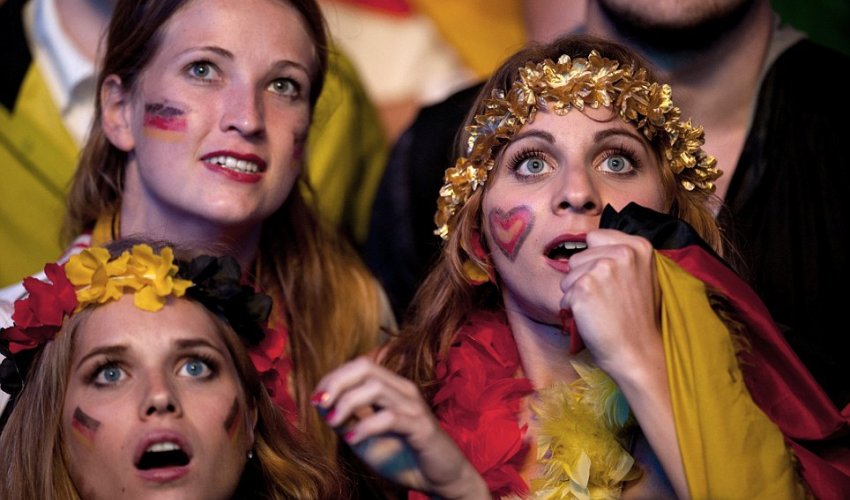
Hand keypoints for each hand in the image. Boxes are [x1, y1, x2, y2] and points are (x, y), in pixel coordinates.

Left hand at [313, 356, 489, 499]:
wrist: (439, 478)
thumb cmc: (402, 456)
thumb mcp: (364, 438)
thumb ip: (345, 420)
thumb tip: (320, 404)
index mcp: (391, 387)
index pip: (359, 366)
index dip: (333, 377)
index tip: (316, 398)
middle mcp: (403, 390)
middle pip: (365, 367)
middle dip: (337, 381)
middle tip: (319, 402)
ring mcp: (413, 407)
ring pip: (376, 388)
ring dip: (348, 402)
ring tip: (333, 421)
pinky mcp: (421, 428)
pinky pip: (390, 418)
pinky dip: (366, 427)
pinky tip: (352, 439)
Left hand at [559, 229, 661, 377]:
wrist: (638, 352)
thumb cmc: (638, 318)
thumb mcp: (643, 276)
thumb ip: (621, 255)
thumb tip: (592, 242)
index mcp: (638, 246)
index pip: (595, 237)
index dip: (594, 258)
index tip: (608, 278)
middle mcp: (621, 253)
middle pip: (578, 256)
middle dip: (583, 276)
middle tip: (606, 299)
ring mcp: (601, 269)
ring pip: (568, 274)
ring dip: (576, 292)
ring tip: (600, 308)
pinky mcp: (583, 288)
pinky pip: (564, 295)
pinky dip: (572, 308)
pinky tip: (592, 318)